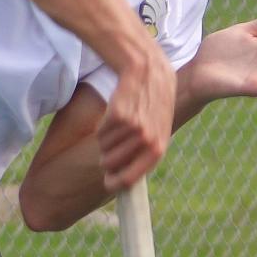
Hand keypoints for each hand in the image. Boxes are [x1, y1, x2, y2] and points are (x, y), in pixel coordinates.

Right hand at [96, 39, 175, 191]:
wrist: (149, 72)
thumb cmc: (151, 105)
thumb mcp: (157, 131)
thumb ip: (145, 154)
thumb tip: (121, 178)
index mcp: (158, 149)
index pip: (130, 179)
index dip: (115, 184)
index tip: (107, 183)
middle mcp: (146, 141)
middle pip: (110, 165)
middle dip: (106, 158)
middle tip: (112, 145)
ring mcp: (132, 128)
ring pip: (103, 148)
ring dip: (105, 139)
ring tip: (120, 123)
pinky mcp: (118, 116)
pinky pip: (99, 133)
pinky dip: (102, 126)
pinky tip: (116, 112)